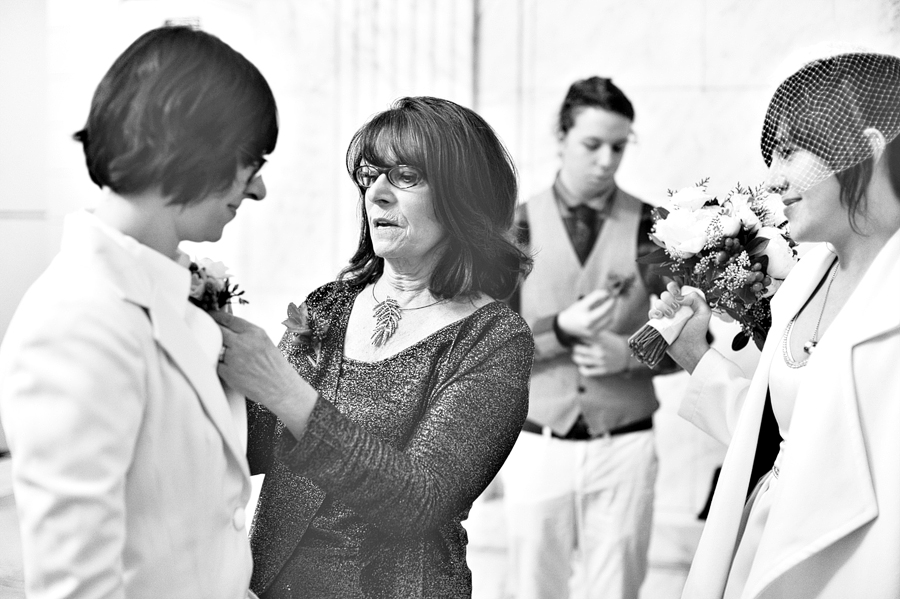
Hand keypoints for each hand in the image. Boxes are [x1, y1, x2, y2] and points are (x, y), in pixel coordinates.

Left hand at [210, 311, 316, 425]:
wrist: (279, 387)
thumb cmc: (274, 366)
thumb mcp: (264, 342)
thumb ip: (247, 333)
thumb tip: (229, 326)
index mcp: (254, 333)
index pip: (228, 319)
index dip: (216, 316)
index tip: (210, 316)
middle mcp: (243, 343)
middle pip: (217, 330)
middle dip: (211, 329)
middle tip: (207, 330)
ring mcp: (234, 358)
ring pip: (214, 347)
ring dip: (215, 349)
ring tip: (223, 353)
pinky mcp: (228, 372)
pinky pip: (215, 363)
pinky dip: (218, 364)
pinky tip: (227, 366)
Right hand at [557, 290, 615, 340]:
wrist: (567, 326)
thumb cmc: (574, 312)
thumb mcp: (582, 303)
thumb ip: (594, 297)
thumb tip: (607, 293)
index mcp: (587, 320)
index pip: (603, 310)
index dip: (610, 301)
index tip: (613, 294)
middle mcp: (592, 328)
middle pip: (608, 315)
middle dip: (613, 305)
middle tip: (614, 297)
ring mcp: (594, 332)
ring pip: (610, 320)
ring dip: (612, 310)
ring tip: (610, 303)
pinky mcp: (597, 334)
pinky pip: (608, 324)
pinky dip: (609, 316)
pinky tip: (607, 311)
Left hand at [571, 330, 630, 376]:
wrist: (628, 354)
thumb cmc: (614, 343)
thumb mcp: (606, 335)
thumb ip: (594, 333)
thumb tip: (579, 330)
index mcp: (600, 340)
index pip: (581, 337)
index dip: (575, 336)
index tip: (574, 337)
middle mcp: (599, 350)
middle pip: (577, 348)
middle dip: (575, 347)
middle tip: (575, 346)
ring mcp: (601, 361)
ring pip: (580, 360)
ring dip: (576, 357)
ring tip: (577, 355)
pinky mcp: (603, 370)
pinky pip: (587, 372)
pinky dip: (582, 369)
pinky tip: (582, 367)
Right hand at [649, 281, 711, 372]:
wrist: (690, 349)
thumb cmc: (698, 333)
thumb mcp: (704, 312)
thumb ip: (696, 298)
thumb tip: (679, 297)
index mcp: (684, 302)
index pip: (675, 288)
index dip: (673, 288)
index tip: (677, 295)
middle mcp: (673, 307)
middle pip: (665, 294)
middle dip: (669, 300)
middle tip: (676, 310)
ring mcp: (665, 315)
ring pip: (657, 302)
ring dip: (663, 307)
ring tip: (671, 317)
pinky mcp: (657, 323)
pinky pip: (651, 313)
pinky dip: (654, 313)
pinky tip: (660, 318)